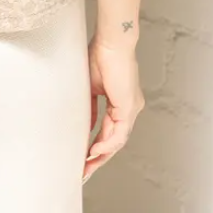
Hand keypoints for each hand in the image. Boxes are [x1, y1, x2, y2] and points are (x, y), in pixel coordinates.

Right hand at [83, 37, 144, 181]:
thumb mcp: (90, 86)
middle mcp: (128, 108)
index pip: (107, 130)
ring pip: (117, 141)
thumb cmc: (100, 54)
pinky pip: (118, 133)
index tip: (82, 157)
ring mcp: (130, 108)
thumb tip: (84, 125)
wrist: (111, 40)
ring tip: (86, 166)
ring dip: (101, 155)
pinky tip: (93, 151)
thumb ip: (89, 106)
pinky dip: (106, 144)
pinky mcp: (129, 107)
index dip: (95, 144)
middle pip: (114, 140)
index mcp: (120, 102)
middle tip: (84, 171)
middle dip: (98, 158)